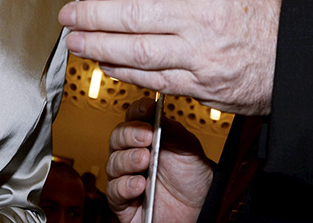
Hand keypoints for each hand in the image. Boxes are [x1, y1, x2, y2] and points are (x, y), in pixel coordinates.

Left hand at [59, 0, 281, 114]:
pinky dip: (125, 71)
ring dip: (99, 45)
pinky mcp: (200, 84)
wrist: (300, 60)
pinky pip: (154, 78)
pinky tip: (105, 63)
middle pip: (134, 15)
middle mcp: (199, 17)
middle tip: (67, 14)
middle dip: (92, 15)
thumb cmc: (267, 15)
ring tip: (75, 41)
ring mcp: (198, 53)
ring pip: (138, 49)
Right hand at [106, 97, 212, 222]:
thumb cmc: (191, 174)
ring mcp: (126, 176)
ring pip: (114, 163)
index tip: (147, 109)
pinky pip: (114, 190)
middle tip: (146, 137)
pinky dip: (125, 185)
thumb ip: (170, 127)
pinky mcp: (123, 200)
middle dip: (130, 135)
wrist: (199, 206)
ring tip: (145, 160)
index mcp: (146, 135)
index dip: (138, 111)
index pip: (133, 117)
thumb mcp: (187, 145)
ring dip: (128, 160)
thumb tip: (155, 107)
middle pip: (118, 137)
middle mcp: (132, 153)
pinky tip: (139, 184)